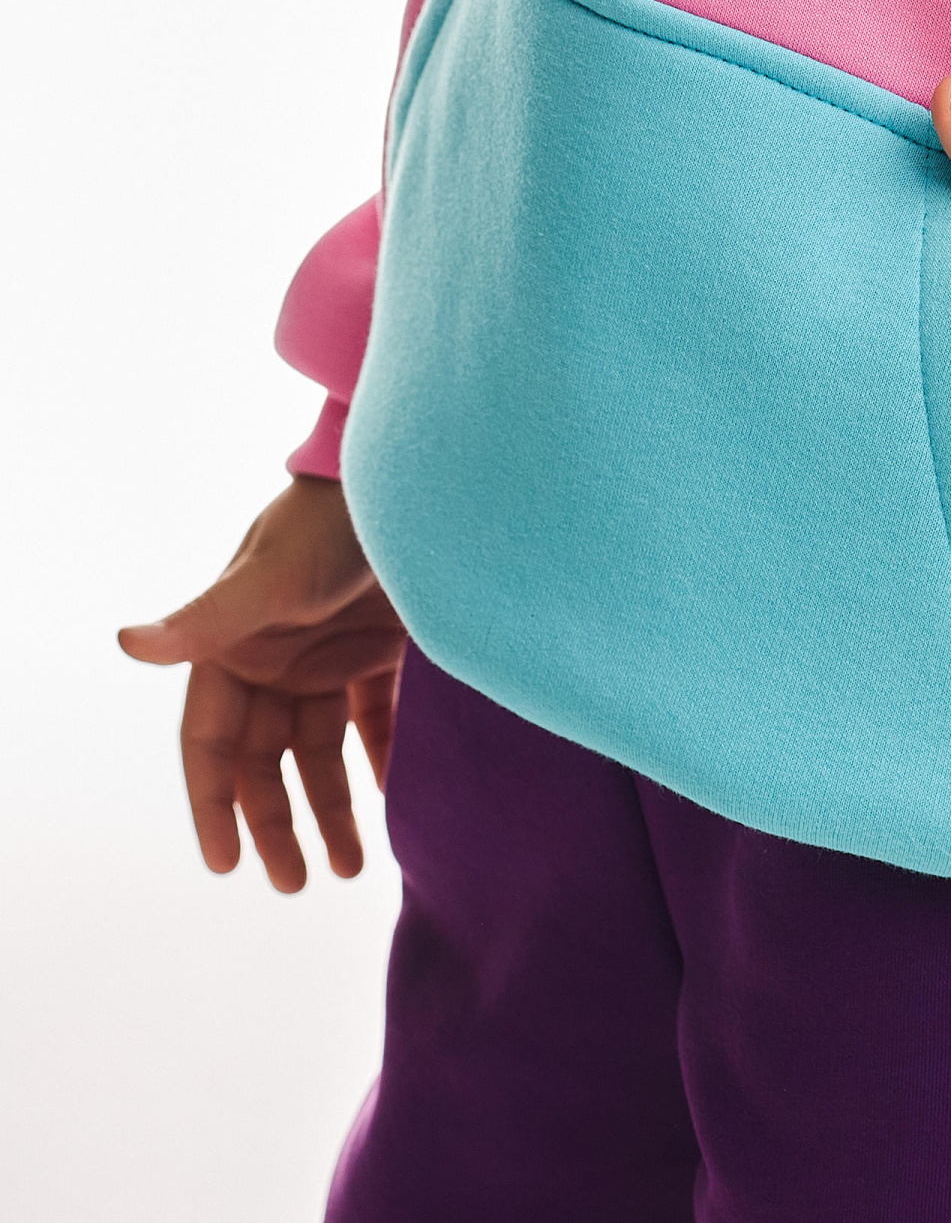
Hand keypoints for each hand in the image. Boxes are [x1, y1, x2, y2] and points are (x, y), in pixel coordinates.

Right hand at [119, 476, 406, 891]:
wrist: (407, 484)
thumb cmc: (324, 524)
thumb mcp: (267, 578)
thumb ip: (205, 618)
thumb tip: (126, 641)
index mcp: (232, 650)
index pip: (211, 746)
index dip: (214, 805)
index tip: (228, 865)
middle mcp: (274, 662)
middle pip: (265, 763)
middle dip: (277, 824)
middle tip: (297, 883)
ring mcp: (325, 659)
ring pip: (320, 753)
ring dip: (332, 808)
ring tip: (353, 867)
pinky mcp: (377, 651)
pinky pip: (374, 721)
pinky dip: (383, 760)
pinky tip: (397, 800)